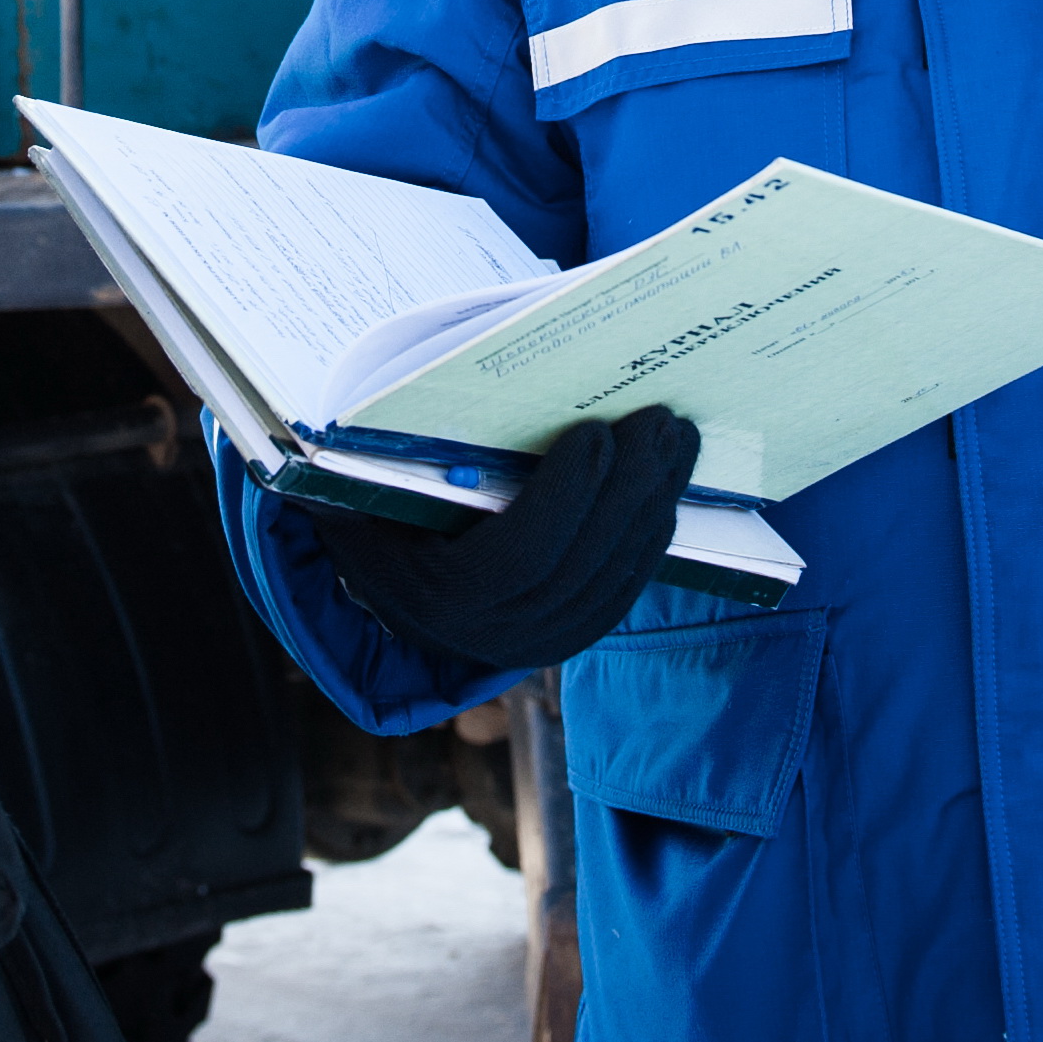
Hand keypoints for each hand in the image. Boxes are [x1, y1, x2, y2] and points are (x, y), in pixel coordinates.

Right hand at [306, 409, 699, 672]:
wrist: (387, 602)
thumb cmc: (372, 523)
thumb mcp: (363, 496)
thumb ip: (383, 463)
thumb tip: (402, 397)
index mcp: (439, 597)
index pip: (520, 554)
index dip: (565, 496)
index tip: (595, 432)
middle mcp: (494, 634)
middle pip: (583, 561)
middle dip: (630, 486)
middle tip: (660, 418)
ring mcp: (538, 645)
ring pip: (614, 576)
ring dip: (654, 502)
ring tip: (679, 438)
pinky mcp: (570, 639)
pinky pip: (624, 589)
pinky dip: (652, 535)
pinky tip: (669, 486)